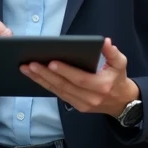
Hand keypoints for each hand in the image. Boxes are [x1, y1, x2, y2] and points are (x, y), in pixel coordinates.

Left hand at [22, 38, 139, 116]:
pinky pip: (58, 94)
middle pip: (64, 86)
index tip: (51, 62)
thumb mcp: (121, 63)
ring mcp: (81, 104)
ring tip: (26, 69)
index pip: (80, 79)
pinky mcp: (76, 106)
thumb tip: (105, 42)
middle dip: (45, 75)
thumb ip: (113, 53)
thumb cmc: (118, 78)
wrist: (121, 103)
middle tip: (30, 64)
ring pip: (58, 91)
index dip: (65, 71)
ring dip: (40, 80)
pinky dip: (45, 85)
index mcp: (101, 86)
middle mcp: (90, 98)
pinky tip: (34, 76)